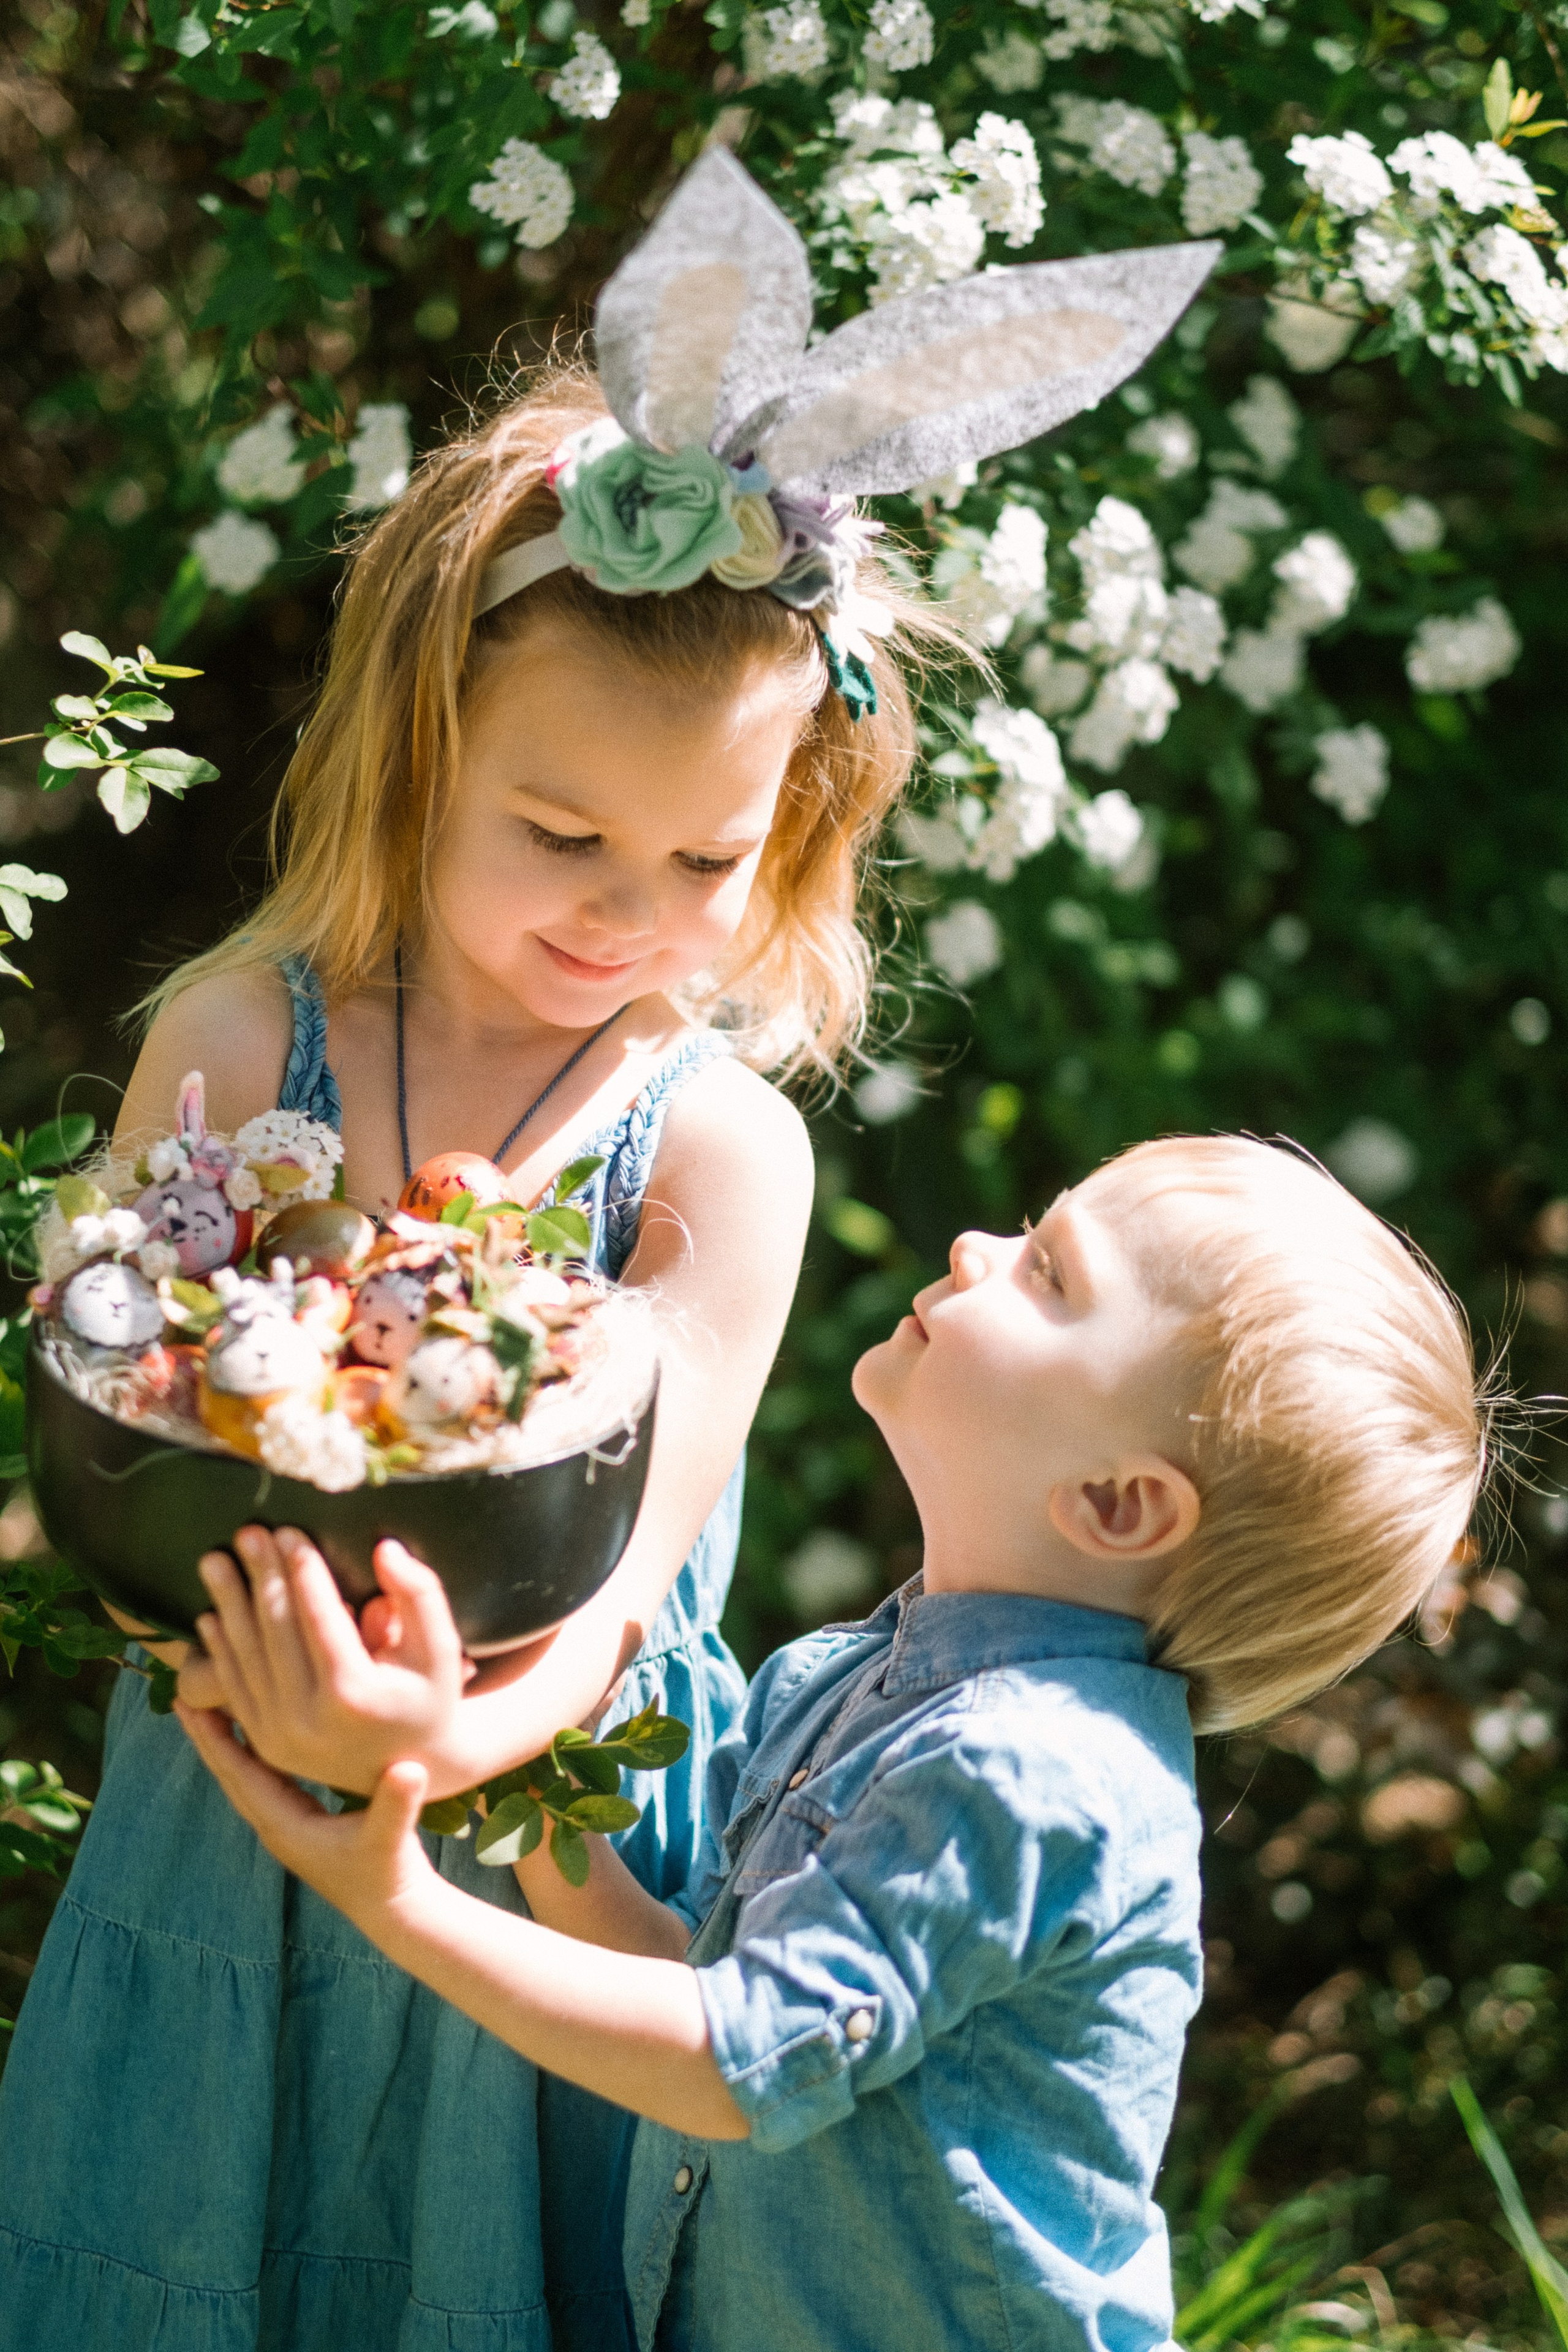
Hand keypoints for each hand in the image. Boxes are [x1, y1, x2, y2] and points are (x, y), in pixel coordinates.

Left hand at [175, 1700, 436, 1923]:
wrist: (393, 1909)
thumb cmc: (390, 1874)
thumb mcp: (392, 1839)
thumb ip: (396, 1805)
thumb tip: (408, 1768)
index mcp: (287, 1826)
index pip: (241, 1775)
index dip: (215, 1739)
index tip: (189, 1705)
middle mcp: (277, 1826)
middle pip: (231, 1774)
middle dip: (207, 1735)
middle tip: (181, 1695)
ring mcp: (286, 1826)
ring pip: (244, 1776)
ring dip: (225, 1742)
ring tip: (209, 1705)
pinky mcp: (300, 1823)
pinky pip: (265, 1779)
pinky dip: (252, 1752)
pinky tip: (253, 1729)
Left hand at [177, 1526, 469, 1794]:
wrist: (411, 1764)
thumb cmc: (428, 1692)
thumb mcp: (442, 1645)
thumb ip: (420, 1593)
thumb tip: (385, 1549)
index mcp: (355, 1695)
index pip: (321, 1619)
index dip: (303, 1572)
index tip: (289, 1530)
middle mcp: (310, 1722)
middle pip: (277, 1633)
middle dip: (260, 1577)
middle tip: (247, 1531)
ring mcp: (280, 1737)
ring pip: (246, 1657)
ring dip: (228, 1604)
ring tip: (214, 1559)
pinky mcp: (264, 1743)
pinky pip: (235, 1686)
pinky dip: (221, 1647)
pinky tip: (212, 1612)